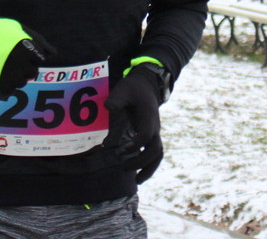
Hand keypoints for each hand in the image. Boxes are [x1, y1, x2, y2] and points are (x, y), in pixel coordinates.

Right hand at [0, 32, 53, 92]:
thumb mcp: (20, 29)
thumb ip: (39, 41)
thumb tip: (54, 53)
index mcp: (27, 48)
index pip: (39, 58)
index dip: (31, 54)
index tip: (20, 50)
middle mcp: (21, 62)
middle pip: (33, 72)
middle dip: (26, 67)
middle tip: (13, 60)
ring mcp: (11, 74)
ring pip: (23, 82)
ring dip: (17, 77)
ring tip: (6, 67)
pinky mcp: (1, 84)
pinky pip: (10, 90)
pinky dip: (7, 85)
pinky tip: (1, 74)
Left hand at [105, 64, 162, 182]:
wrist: (147, 86)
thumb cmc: (133, 88)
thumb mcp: (124, 89)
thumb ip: (116, 99)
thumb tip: (108, 108)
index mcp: (148, 116)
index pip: (146, 135)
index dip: (135, 144)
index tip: (121, 150)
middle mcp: (154, 126)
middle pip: (155, 149)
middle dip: (141, 162)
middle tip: (124, 168)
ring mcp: (154, 132)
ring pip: (158, 154)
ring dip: (149, 169)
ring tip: (137, 181)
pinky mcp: (151, 135)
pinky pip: (154, 153)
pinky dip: (148, 165)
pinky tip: (138, 174)